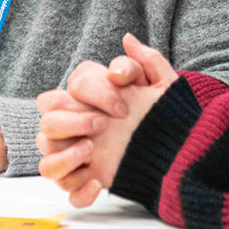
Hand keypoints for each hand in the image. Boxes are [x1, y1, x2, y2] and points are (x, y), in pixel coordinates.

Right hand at [35, 34, 178, 206]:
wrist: (181, 152)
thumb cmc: (168, 116)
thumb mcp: (164, 88)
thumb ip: (146, 61)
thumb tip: (128, 39)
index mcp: (92, 100)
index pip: (72, 87)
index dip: (93, 93)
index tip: (123, 106)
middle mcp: (78, 126)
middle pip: (47, 121)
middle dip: (70, 121)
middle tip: (101, 125)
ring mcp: (79, 155)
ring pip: (46, 160)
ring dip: (64, 156)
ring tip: (91, 151)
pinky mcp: (88, 180)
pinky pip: (66, 189)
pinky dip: (79, 189)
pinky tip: (99, 183)